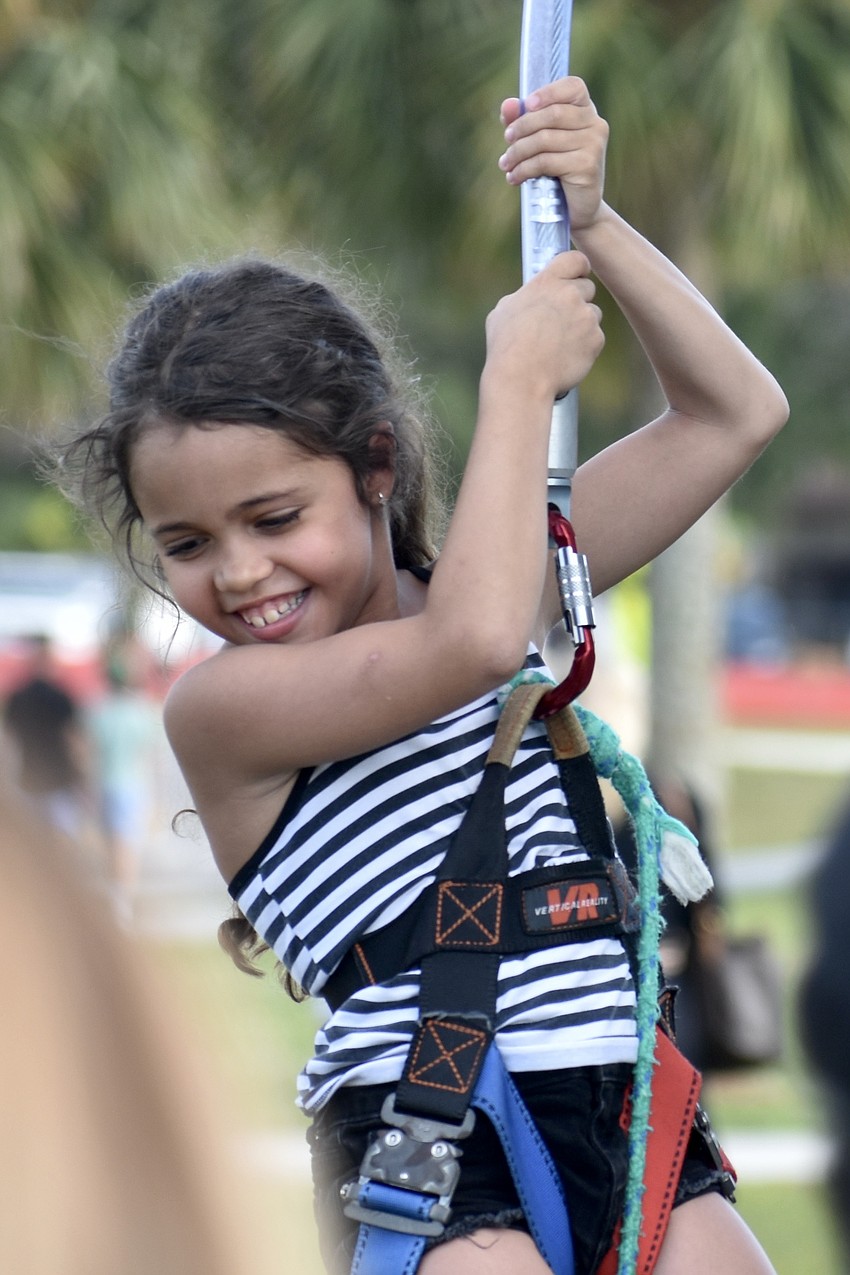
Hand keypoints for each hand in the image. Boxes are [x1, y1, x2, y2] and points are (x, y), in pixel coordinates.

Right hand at [484, 251, 603, 399]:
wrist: (521, 379)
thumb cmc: (506, 347)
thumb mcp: (504, 310)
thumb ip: (526, 295)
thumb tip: (532, 296)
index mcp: (547, 282)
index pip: (576, 259)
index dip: (577, 267)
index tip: (576, 275)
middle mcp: (570, 295)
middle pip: (587, 288)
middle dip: (577, 300)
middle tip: (561, 319)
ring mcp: (586, 317)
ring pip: (592, 314)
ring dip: (582, 324)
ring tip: (559, 343)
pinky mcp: (596, 340)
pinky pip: (595, 338)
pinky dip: (585, 346)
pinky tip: (565, 356)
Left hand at [498, 77, 607, 232]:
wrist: (575, 209)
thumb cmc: (556, 170)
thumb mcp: (539, 141)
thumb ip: (524, 119)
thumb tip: (508, 105)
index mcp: (586, 110)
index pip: (572, 86)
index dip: (548, 92)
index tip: (528, 105)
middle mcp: (595, 124)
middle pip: (552, 114)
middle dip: (522, 126)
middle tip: (507, 141)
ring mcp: (594, 145)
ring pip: (545, 139)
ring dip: (518, 152)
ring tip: (506, 164)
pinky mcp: (587, 167)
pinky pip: (546, 161)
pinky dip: (524, 169)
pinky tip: (514, 178)